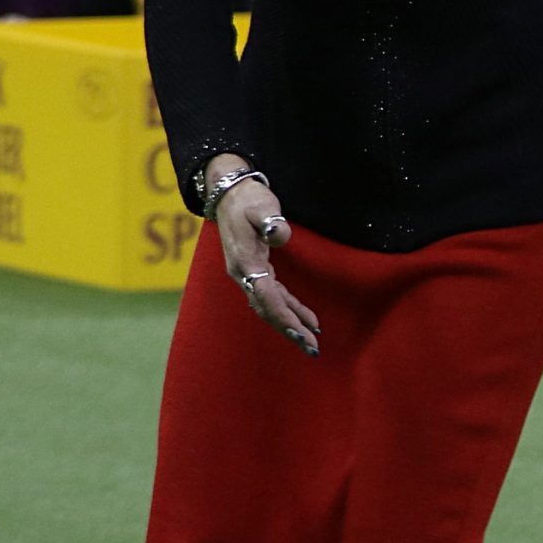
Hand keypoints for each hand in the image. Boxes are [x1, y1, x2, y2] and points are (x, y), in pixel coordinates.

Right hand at [209, 158, 319, 356]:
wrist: (229, 192)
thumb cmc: (248, 199)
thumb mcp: (261, 206)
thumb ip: (270, 221)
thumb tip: (280, 235)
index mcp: (245, 263)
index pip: (267, 297)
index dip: (285, 316)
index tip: (303, 332)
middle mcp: (243, 274)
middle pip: (267, 310)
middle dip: (290, 330)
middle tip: (313, 349)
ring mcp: (247, 274)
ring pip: (270, 307)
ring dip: (291, 324)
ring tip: (313, 341)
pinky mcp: (255, 271)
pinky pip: (273, 297)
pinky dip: (289, 310)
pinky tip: (307, 319)